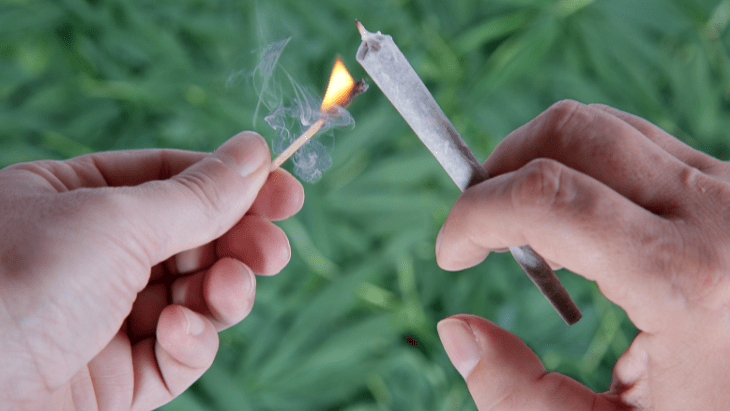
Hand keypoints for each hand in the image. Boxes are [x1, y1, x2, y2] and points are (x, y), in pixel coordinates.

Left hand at [0, 132, 303, 410]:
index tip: (286, 191)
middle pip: (192, 240)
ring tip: (231, 289)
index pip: (170, 179)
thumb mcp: (115, 223)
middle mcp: (90, 258)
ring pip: (195, 297)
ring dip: (223, 292)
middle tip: (273, 248)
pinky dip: (191, 342)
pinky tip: (179, 334)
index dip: (232, 183)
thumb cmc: (16, 289)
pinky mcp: (118, 380)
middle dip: (237, 243)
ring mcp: (105, 319)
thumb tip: (255, 153)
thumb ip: (195, 195)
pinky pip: (178, 353)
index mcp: (72, 200)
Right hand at [435, 101, 729, 409]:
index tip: (451, 252)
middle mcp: (717, 215)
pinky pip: (637, 141)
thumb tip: (456, 329)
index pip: (547, 200)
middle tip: (478, 226)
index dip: (473, 215)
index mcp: (688, 284)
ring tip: (526, 230)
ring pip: (603, 127)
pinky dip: (584, 166)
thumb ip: (519, 396)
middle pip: (571, 134)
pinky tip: (579, 222)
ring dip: (540, 163)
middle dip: (500, 170)